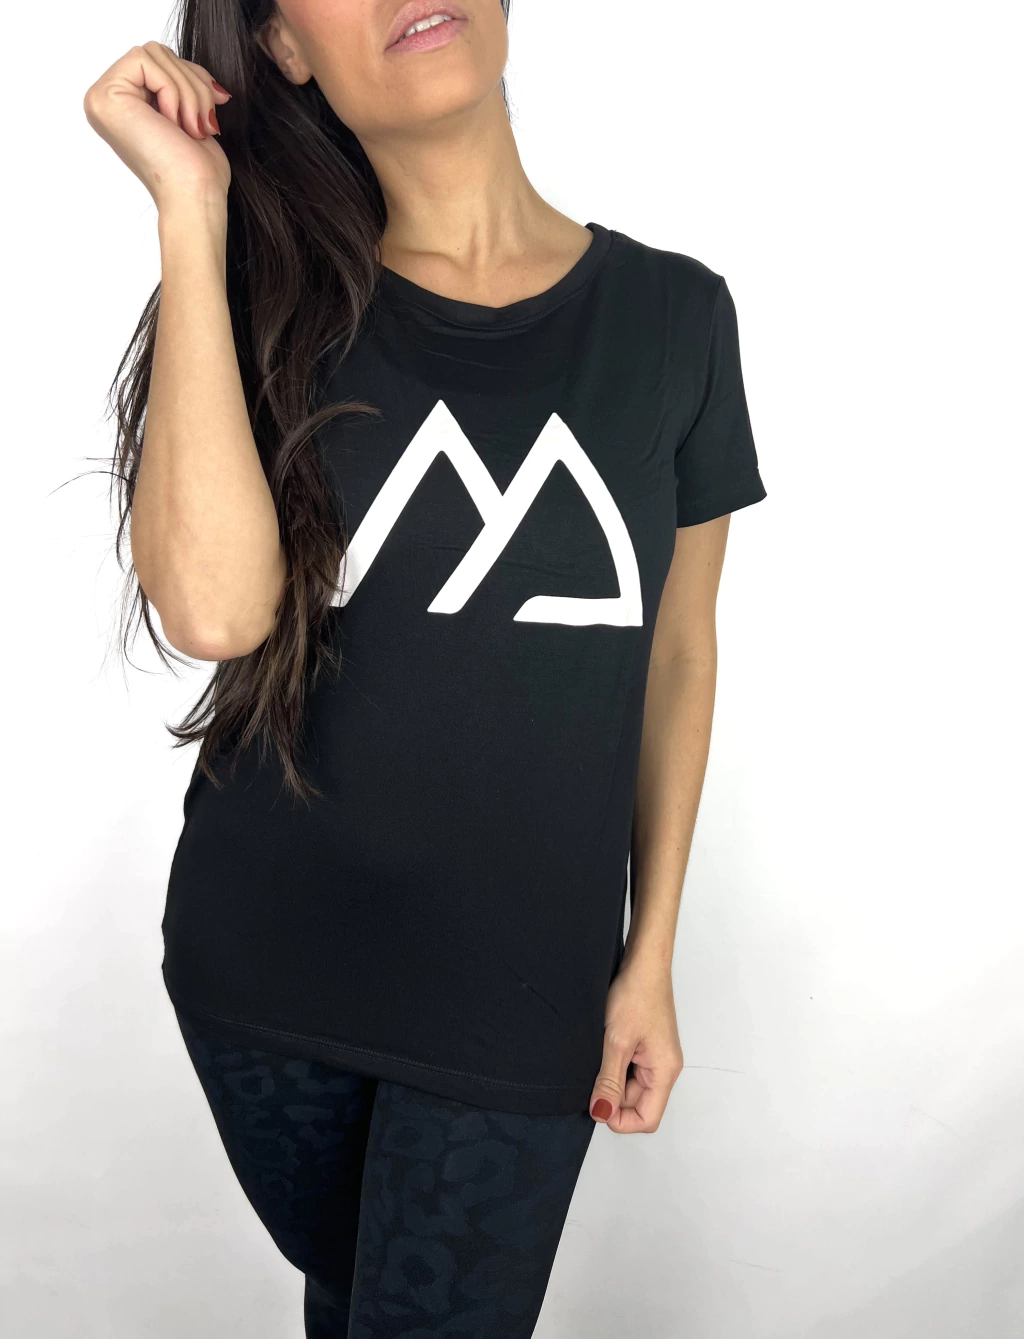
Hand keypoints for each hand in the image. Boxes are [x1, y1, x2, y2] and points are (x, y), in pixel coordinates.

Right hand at [83, 42, 232, 210]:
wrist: (195, 198)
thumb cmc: (198, 172)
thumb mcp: (194, 118)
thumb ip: (186, 88)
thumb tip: (209, 80)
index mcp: (125, 105)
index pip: (160, 61)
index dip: (192, 78)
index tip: (210, 113)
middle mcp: (107, 101)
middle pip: (157, 52)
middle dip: (191, 83)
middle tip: (201, 123)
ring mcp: (102, 99)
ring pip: (154, 53)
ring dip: (187, 90)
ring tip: (193, 127)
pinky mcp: (106, 97)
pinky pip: (146, 61)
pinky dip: (173, 90)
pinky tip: (176, 123)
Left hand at [589, 958, 683, 1132]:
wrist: (643, 962)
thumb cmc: (635, 996)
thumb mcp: (616, 1041)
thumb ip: (609, 1081)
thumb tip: (602, 1114)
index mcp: (665, 1072)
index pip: (647, 1119)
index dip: (621, 1120)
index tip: (597, 1103)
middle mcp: (665, 1069)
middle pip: (639, 1104)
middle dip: (614, 1097)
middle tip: (593, 1073)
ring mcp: (656, 1057)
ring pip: (632, 1087)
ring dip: (613, 1080)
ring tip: (599, 1056)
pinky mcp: (647, 1046)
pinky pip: (631, 1070)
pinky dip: (616, 1066)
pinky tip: (604, 1050)